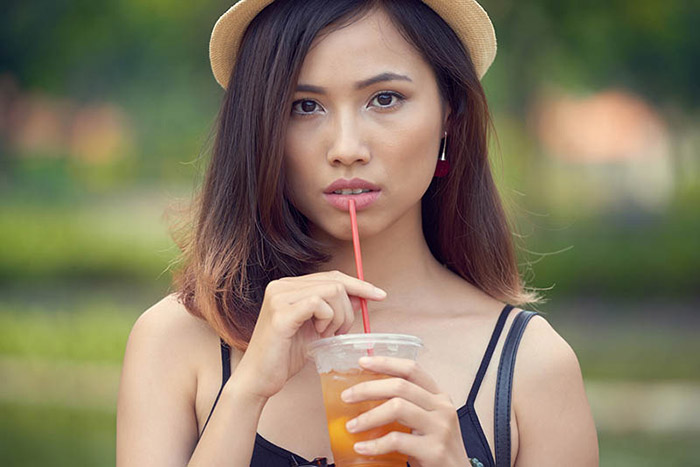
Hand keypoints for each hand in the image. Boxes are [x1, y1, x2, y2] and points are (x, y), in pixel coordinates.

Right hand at [234, 270, 386, 400]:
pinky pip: (317, 304)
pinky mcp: (279, 313)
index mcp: (289, 286)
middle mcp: (281, 285)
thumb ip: (334, 312)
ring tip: (327, 335)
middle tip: (340, 333)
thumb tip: (361, 298)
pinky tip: (318, 334)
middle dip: (348, 309)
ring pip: (331, 291)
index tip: (380, 295)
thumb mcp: (316, 330)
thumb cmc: (285, 356)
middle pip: (336, 282)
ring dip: (338, 317)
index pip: (333, 276)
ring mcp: (279, 297)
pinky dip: (326, 320)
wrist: (259, 379)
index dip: (359, 284)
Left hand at [340, 356, 470, 466]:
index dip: (386, 362)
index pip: (412, 369)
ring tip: (351, 426)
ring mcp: (440, 428)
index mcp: (438, 396)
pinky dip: (375, 444)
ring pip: (397, 407)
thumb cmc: (435, 449)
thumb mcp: (426, 421)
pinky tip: (362, 448)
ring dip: (368, 417)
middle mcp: (442, 407)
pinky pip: (397, 440)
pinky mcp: (434, 450)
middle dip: (368, 388)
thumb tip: (366, 396)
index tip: (362, 362)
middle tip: (347, 396)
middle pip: (400, 386)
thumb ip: (407, 406)